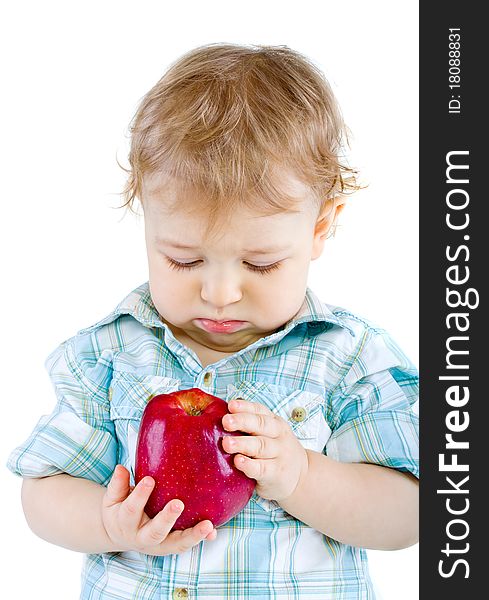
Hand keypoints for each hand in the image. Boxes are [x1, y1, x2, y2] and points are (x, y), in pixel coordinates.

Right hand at [101, 465, 216, 554]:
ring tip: (207, 525)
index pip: (131, 510)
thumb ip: (118, 484)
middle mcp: (141, 537)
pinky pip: (186, 543)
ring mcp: (158, 544)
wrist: (119, 534)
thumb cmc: (119, 508)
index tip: (149, 480)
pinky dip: (200, 538)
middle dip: (167, 519)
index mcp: (125, 523)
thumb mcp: (113, 498)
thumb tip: (121, 467)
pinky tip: (213, 531)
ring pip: (175, 544)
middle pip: (154, 532)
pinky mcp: (171, 545)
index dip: (139, 496)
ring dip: (193, 536)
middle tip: (178, 504)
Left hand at [221, 399, 308, 502]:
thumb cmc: (275, 452)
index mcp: (274, 422)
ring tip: (226, 443)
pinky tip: (238, 462)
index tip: (230, 405)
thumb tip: (218, 417)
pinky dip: (249, 465)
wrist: (301, 477)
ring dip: (243, 444)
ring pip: (261, 446)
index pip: (260, 410)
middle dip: (242, 421)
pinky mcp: (276, 473)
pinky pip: (262, 468)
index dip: (245, 407)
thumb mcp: (270, 435)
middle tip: (225, 421)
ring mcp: (279, 455)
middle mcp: (278, 435)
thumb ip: (251, 427)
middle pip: (260, 425)